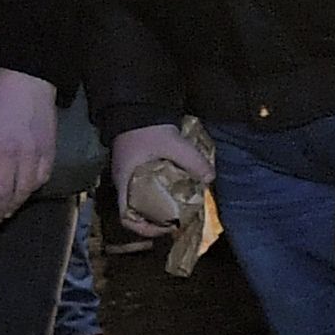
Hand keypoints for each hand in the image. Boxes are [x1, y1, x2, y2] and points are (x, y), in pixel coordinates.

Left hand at [0, 68, 61, 225]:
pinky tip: (22, 193)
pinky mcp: (48, 155)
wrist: (25, 87)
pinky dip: (30, 191)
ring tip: (5, 213)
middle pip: (0, 198)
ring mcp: (31, 157)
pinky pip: (40, 182)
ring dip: (12, 208)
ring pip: (22, 194)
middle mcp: (7, 157)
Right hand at [110, 120, 206, 237]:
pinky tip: (177, 188)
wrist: (135, 105)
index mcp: (124, 182)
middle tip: (178, 219)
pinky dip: (160, 192)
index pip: (126, 218)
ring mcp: (129, 174)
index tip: (165, 228)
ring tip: (180, 206)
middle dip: (156, 220)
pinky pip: (146, 187)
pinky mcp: (136, 166)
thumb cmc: (146, 127)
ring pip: (141, 200)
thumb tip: (210, 178)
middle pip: (136, 212)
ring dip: (159, 206)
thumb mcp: (173, 144)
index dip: (144, 229)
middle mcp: (123, 182)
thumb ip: (192, 161)